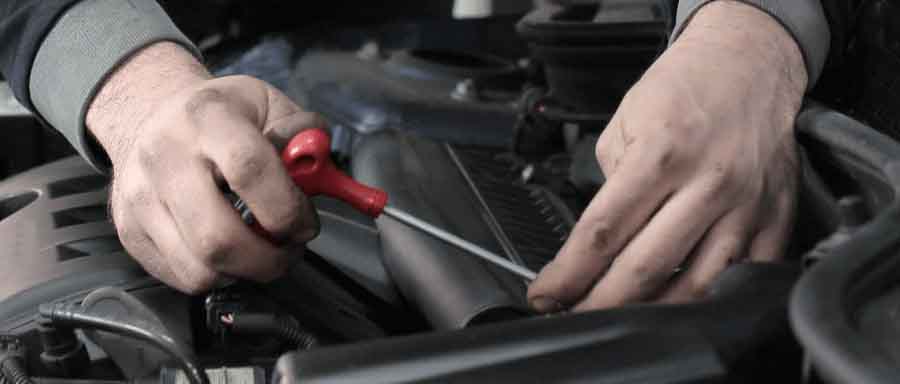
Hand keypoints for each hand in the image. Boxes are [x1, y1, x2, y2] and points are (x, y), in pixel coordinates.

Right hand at [87, 43, 323, 293]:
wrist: (150, 113)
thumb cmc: (221, 114)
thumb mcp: (268, 104)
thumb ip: (304, 135)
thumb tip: (316, 172)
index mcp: (207, 118)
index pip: (249, 170)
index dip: (287, 208)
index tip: (306, 223)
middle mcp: (164, 157)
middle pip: (218, 238)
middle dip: (269, 259)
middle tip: (289, 248)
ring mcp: (140, 198)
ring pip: (199, 270)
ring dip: (244, 273)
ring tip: (260, 250)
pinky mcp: (129, 232)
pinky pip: (181, 278)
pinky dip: (217, 275)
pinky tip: (230, 250)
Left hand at [528, 1, 807, 310]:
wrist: (749, 62)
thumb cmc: (685, 88)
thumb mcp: (625, 122)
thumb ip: (610, 182)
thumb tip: (596, 240)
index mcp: (662, 155)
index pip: (602, 233)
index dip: (568, 274)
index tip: (546, 294)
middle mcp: (707, 184)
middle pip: (644, 269)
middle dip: (597, 304)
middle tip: (572, 316)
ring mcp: (745, 206)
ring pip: (696, 286)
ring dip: (650, 315)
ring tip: (619, 321)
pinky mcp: (775, 219)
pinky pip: (745, 277)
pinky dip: (709, 302)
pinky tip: (679, 309)